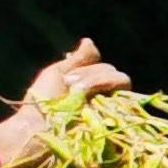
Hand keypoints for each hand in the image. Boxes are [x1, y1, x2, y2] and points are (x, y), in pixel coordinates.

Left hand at [0, 38, 126, 149]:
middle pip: (112, 71)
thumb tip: (90, 40)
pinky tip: (91, 100)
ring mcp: (113, 108)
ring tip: (77, 95)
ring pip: (120, 80)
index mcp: (92, 86)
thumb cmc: (44, 102)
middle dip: (92, 76)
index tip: (68, 78)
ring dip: (96, 82)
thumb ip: (78, 59)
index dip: (89, 70)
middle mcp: (105, 96)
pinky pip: (126, 97)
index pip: (105, 68)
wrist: (41, 126)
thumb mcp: (58, 73)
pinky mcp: (119, 119)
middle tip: (71, 87)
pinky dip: (107, 90)